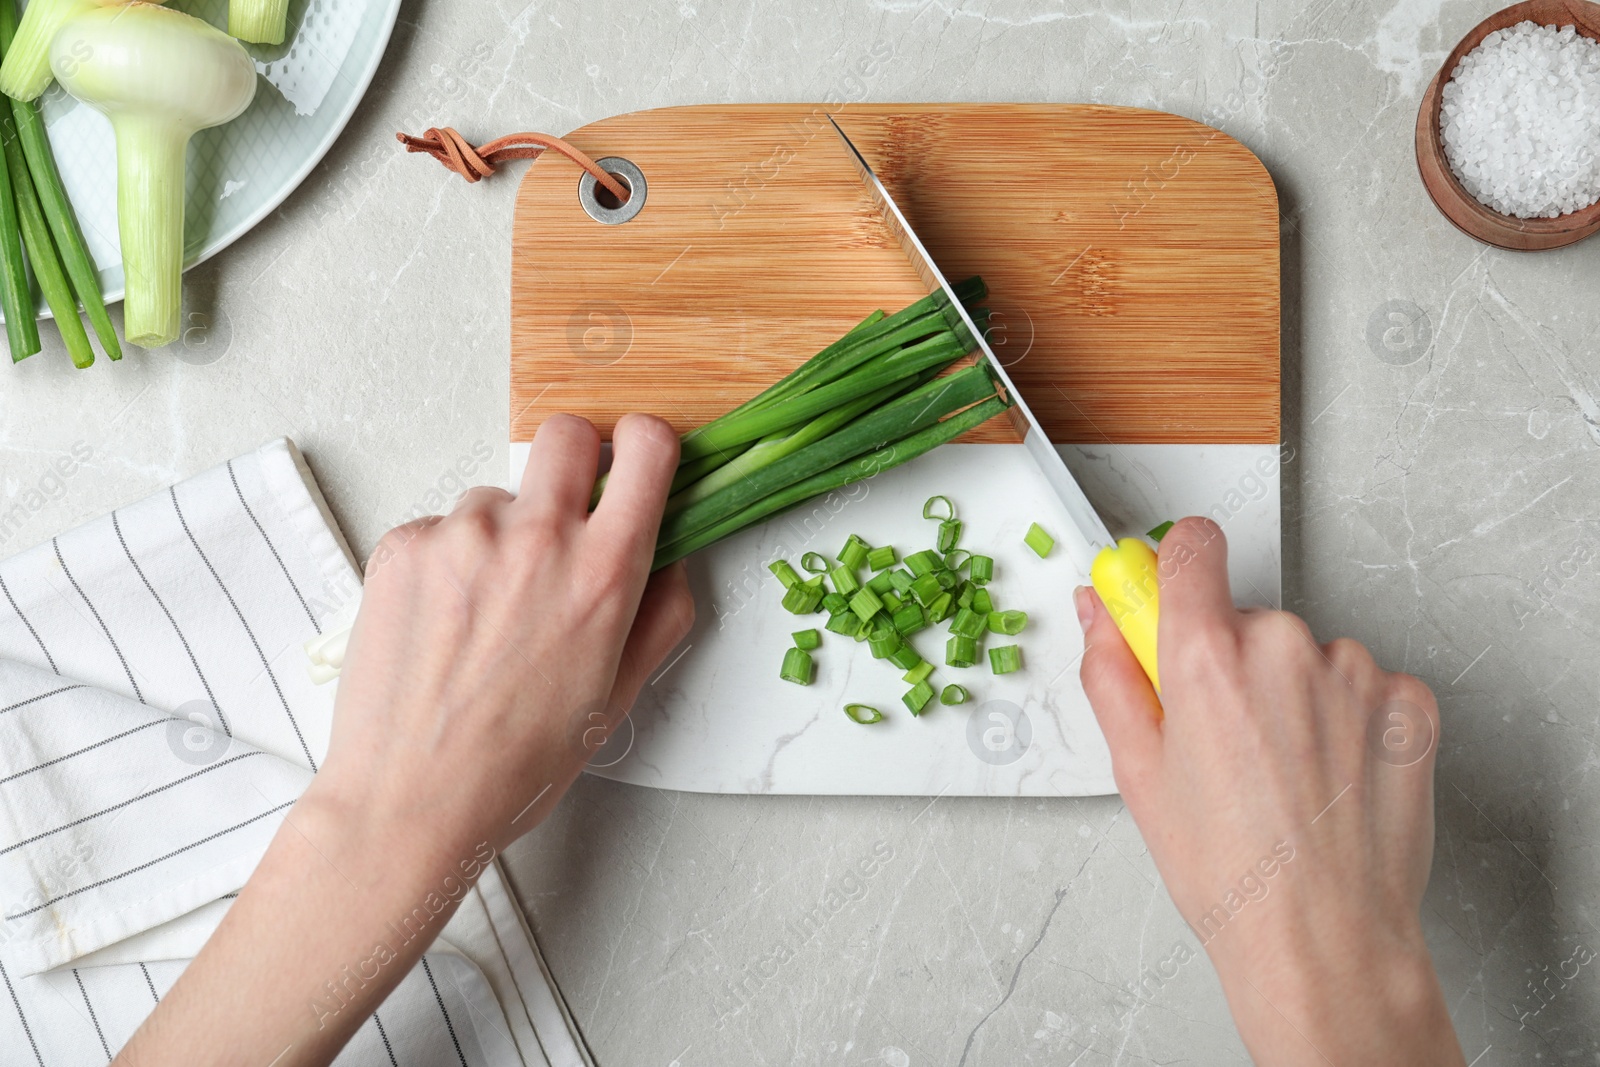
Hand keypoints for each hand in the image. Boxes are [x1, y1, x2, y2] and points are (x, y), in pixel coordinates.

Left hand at [315, 412, 694, 854]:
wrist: (411, 800)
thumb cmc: (515, 764)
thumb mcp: (618, 695)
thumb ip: (660, 614)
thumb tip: (671, 559)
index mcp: (603, 573)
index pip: (645, 448)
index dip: (645, 444)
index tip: (637, 458)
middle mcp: (536, 539)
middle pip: (567, 435)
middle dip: (576, 460)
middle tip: (563, 515)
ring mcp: (462, 536)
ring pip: (495, 496)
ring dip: (501, 533)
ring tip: (486, 612)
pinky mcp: (404, 547)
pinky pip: (440, 528)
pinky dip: (447, 562)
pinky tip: (445, 624)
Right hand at [1076, 517, 1461, 1065]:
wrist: (1324, 939)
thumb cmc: (1230, 873)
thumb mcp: (1137, 771)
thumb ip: (1111, 672)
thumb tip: (1098, 615)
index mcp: (1206, 657)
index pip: (1191, 547)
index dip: (1175, 568)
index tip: (1170, 593)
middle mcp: (1284, 648)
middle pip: (1247, 618)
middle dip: (1232, 662)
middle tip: (1225, 739)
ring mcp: (1355, 673)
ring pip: (1308, 654)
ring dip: (1294, 693)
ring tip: (1282, 773)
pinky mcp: (1409, 701)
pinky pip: (1365, 684)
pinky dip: (1348, 717)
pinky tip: (1328, 776)